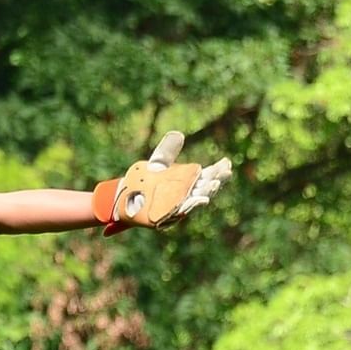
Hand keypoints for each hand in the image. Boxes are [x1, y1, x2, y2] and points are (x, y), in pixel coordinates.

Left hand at [93, 131, 232, 233]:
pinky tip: (202, 199)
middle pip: (206, 188)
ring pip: (196, 200)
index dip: (219, 169)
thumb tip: (177, 134)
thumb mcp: (157, 163)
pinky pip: (181, 211)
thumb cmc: (144, 180)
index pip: (208, 175)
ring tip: (214, 184)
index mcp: (187, 182)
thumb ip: (168, 152)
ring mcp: (178, 205)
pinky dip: (191, 205)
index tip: (226, 162)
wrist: (123, 196)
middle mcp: (186, 195)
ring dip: (207, 192)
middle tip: (226, 173)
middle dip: (217, 180)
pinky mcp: (167, 215)